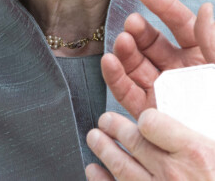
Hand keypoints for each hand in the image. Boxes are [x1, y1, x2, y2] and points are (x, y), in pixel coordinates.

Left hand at [85, 110, 214, 180]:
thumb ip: (199, 138)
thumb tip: (191, 120)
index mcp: (196, 154)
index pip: (151, 121)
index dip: (145, 119)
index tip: (143, 120)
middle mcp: (174, 174)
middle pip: (131, 139)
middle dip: (113, 126)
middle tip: (105, 121)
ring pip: (120, 165)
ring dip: (103, 148)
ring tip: (95, 139)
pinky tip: (94, 171)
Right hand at [101, 0, 214, 117]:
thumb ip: (213, 41)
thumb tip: (205, 9)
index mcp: (201, 57)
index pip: (179, 24)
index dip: (161, 5)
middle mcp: (178, 71)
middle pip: (151, 42)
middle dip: (139, 29)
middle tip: (131, 23)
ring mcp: (161, 91)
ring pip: (135, 63)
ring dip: (124, 49)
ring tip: (122, 41)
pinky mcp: (147, 112)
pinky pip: (126, 91)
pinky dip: (114, 75)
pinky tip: (110, 61)